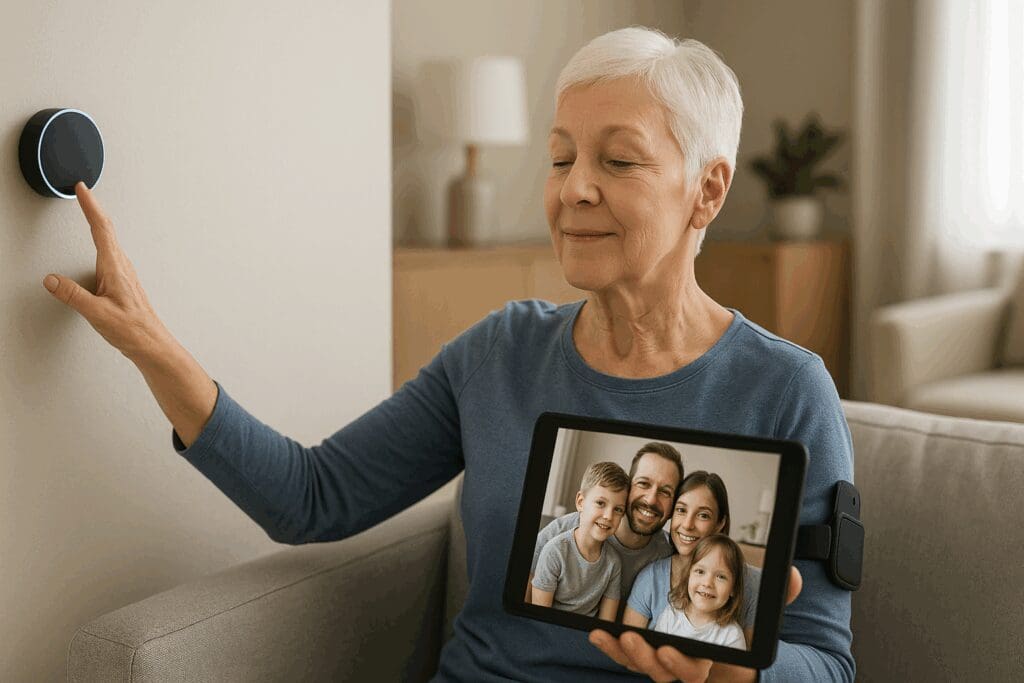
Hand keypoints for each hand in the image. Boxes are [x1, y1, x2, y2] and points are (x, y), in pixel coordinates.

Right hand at [42, 182, 170, 360]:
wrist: (152, 344)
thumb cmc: (132, 330)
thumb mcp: (96, 313)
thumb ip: (72, 295)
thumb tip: (51, 280)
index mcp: (115, 268)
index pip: (101, 229)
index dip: (90, 207)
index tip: (82, 189)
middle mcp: (122, 266)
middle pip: (106, 229)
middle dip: (93, 207)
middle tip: (83, 190)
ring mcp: (124, 273)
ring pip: (109, 240)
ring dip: (99, 222)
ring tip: (89, 208)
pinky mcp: (123, 282)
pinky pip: (110, 253)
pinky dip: (102, 239)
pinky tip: (100, 242)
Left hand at [590, 565, 802, 682]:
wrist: (728, 636)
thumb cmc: (744, 626)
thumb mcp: (761, 608)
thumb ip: (779, 595)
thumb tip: (793, 578)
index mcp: (713, 662)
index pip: (696, 673)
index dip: (681, 665)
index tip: (668, 647)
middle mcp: (687, 669)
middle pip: (662, 674)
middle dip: (645, 659)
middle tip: (630, 638)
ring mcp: (666, 664)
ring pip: (642, 667)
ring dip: (622, 653)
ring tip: (607, 635)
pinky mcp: (649, 655)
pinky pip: (628, 656)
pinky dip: (612, 646)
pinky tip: (597, 633)